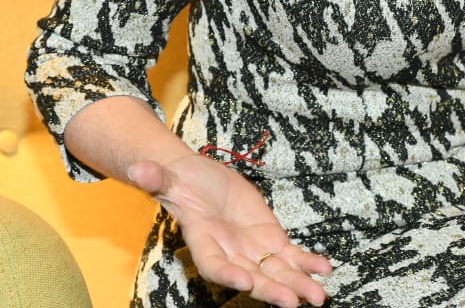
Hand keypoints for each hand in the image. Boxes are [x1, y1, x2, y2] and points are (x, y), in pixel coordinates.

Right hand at [128, 152, 331, 306]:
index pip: (214, 265)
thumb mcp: (168, 178)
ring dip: (298, 284)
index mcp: (204, 241)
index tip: (244, 282)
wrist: (201, 181)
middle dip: (272, 290)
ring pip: (276, 272)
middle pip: (252, 276)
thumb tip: (138, 170)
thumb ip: (156, 178)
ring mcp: (252, 249)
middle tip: (293, 302)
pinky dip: (308, 262)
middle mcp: (230, 252)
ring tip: (318, 297)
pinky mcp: (270, 239)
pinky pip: (291, 255)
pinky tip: (326, 269)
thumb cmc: (183, 182)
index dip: (227, 275)